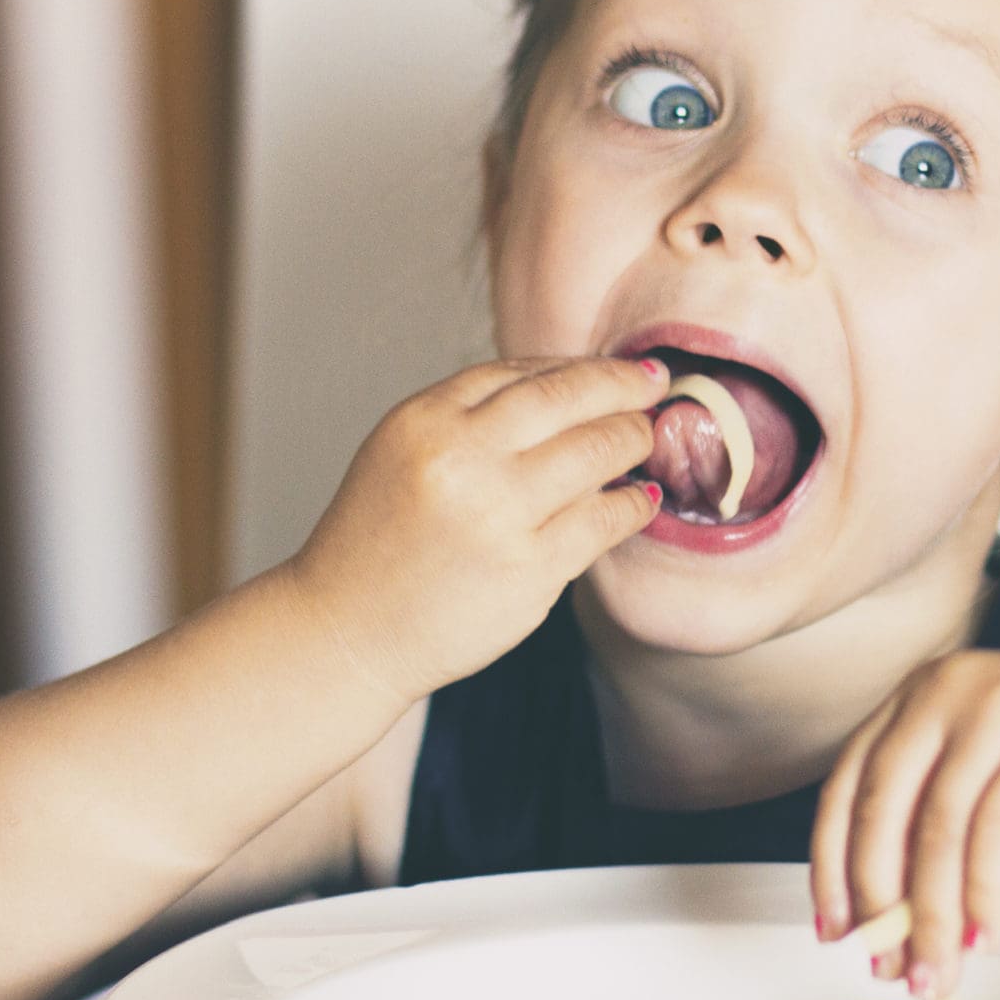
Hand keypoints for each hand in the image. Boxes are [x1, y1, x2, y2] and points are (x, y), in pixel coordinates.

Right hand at [280, 355, 667, 704]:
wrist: (345, 631)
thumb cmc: (377, 543)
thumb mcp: (401, 452)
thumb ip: (469, 417)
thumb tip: (568, 388)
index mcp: (424, 420)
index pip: (521, 373)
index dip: (580, 367)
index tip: (615, 368)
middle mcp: (460, 458)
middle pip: (568, 399)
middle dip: (623, 388)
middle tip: (654, 387)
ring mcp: (497, 515)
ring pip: (596, 452)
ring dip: (632, 439)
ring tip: (645, 439)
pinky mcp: (528, 570)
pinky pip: (603, 521)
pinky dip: (633, 504)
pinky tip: (641, 499)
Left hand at [809, 650, 999, 999]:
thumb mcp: (995, 785)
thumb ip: (938, 832)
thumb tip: (887, 923)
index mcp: (922, 692)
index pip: (848, 783)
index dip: (832, 865)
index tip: (833, 928)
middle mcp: (950, 686)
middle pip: (883, 810)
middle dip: (880, 904)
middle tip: (887, 968)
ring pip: (938, 830)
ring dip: (932, 917)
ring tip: (937, 974)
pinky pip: (998, 834)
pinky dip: (986, 898)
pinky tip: (989, 939)